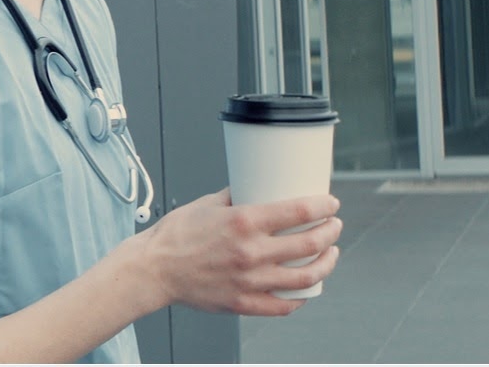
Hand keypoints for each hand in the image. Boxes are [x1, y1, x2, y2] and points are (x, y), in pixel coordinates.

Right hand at [138, 188, 342, 315]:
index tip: (331, 203)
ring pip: (304, 278)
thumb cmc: (176, 234)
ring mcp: (249, 281)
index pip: (299, 212)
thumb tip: (256, 184)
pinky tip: (306, 288)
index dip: (323, 206)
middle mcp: (251, 252)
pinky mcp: (242, 303)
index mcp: (244, 222)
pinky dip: (300, 297)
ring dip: (325, 264)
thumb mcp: (209, 203)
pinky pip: (282, 305)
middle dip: (331, 232)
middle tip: (334, 226)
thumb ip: (237, 195)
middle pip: (309, 244)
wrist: (154, 269)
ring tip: (330, 254)